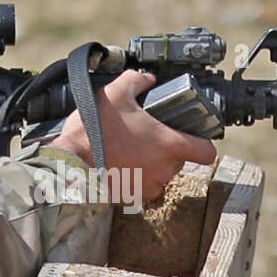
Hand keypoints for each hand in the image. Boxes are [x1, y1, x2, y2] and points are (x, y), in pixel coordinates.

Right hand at [53, 70, 217, 201]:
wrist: (70, 163)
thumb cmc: (95, 129)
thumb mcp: (116, 93)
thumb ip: (137, 81)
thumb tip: (146, 78)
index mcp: (169, 144)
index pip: (206, 152)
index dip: (203, 143)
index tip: (193, 137)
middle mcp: (165, 168)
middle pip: (179, 160)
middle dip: (166, 148)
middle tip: (145, 135)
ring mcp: (150, 185)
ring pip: (161, 173)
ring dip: (151, 163)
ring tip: (129, 149)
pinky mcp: (134, 197)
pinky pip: (143, 186)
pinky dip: (136, 177)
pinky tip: (119, 164)